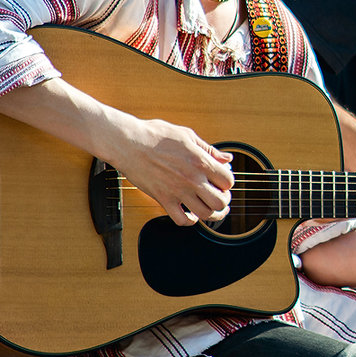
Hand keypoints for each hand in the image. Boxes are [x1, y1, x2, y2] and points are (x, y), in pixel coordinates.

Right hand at [111, 117, 233, 225]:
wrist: (127, 142)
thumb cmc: (155, 135)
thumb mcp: (187, 135)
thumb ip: (209, 149)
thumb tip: (227, 158)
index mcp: (200, 161)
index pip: (228, 181)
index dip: (227, 182)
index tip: (222, 180)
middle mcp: (192, 179)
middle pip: (220, 202)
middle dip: (224, 200)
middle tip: (220, 196)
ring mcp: (177, 191)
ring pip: (205, 214)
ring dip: (211, 213)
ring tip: (210, 207)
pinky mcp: (163, 199)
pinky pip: (181, 220)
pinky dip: (189, 221)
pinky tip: (191, 213)